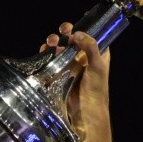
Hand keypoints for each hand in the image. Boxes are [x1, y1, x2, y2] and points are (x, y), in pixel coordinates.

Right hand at [40, 22, 111, 141]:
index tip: (73, 27)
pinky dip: (47, 55)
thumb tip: (77, 33)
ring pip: (61, 49)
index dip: (83, 29)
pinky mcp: (60, 75)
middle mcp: (85, 59)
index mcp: (98, 56)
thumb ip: (90, 47)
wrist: (84, 114)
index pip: (91, 36)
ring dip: (54, 44)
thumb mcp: (97, 66)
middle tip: (61, 33)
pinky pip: (52, 61)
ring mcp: (71, 67)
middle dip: (65, 34)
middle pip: (73, 41)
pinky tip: (44, 53)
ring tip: (50, 43)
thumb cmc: (95, 91)